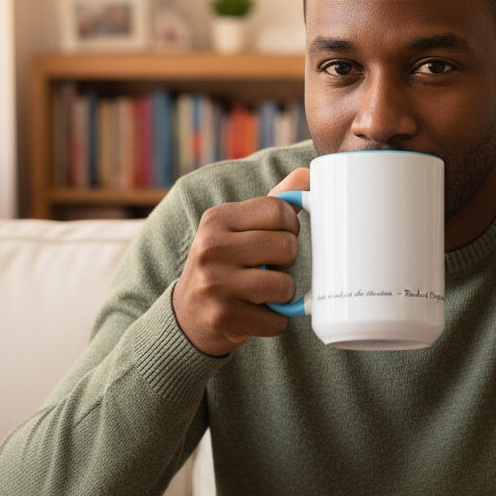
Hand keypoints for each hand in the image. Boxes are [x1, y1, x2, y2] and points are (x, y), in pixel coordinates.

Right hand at [172, 168, 309, 356]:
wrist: (188, 314)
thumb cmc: (224, 262)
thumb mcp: (239, 227)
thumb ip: (274, 201)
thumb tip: (308, 175)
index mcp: (217, 218)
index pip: (278, 209)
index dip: (291, 225)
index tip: (282, 235)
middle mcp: (211, 247)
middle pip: (286, 245)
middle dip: (287, 260)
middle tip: (270, 266)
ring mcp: (215, 283)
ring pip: (284, 285)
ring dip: (282, 293)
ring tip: (263, 290)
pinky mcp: (223, 316)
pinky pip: (276, 320)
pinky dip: (275, 320)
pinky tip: (256, 313)